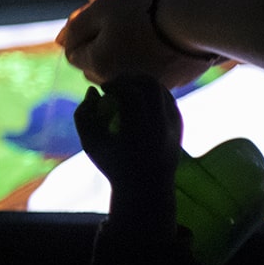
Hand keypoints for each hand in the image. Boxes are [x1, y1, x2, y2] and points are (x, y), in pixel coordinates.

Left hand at [59, 0, 217, 88]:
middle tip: (126, 24)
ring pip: (120, 71)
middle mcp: (118, 85)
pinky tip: (162, 44)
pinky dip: (148, 62)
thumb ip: (77, 26)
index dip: (87, 32)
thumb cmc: (146, 8)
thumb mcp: (103, 8)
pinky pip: (146, 74)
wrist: (199, 20)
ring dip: (124, 55)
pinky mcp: (169, 87)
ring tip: (145, 33)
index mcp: (97, 66)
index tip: (108, 18)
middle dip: (102, 47)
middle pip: (95, 66)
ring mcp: (143, 88)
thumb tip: (59, 41)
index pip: (74, 52)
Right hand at [72, 78, 182, 229]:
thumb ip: (84, 115)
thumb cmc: (113, 165)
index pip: (132, 93)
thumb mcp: (90, 144)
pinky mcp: (179, 124)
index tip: (104, 87)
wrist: (147, 187)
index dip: (116, 83)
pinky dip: (150, 93)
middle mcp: (162, 126)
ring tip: (124, 91)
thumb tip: (92, 90)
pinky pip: (165, 97)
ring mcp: (174, 124)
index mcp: (141, 131)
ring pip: (160, 88)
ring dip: (140, 83)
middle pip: (150, 85)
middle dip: (130, 77)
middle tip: (115, 83)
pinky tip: (136, 101)